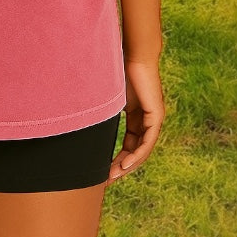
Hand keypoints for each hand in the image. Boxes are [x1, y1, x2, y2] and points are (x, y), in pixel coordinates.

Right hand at [106, 57, 164, 186]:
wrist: (135, 56)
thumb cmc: (120, 71)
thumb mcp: (109, 97)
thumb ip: (103, 109)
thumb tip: (80, 116)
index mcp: (137, 117)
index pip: (129, 144)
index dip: (117, 158)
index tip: (104, 170)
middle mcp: (148, 121)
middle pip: (136, 151)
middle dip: (121, 167)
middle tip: (107, 180)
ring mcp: (153, 119)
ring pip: (142, 150)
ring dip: (128, 165)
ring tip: (114, 175)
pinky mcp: (156, 116)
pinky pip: (147, 141)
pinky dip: (136, 154)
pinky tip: (125, 164)